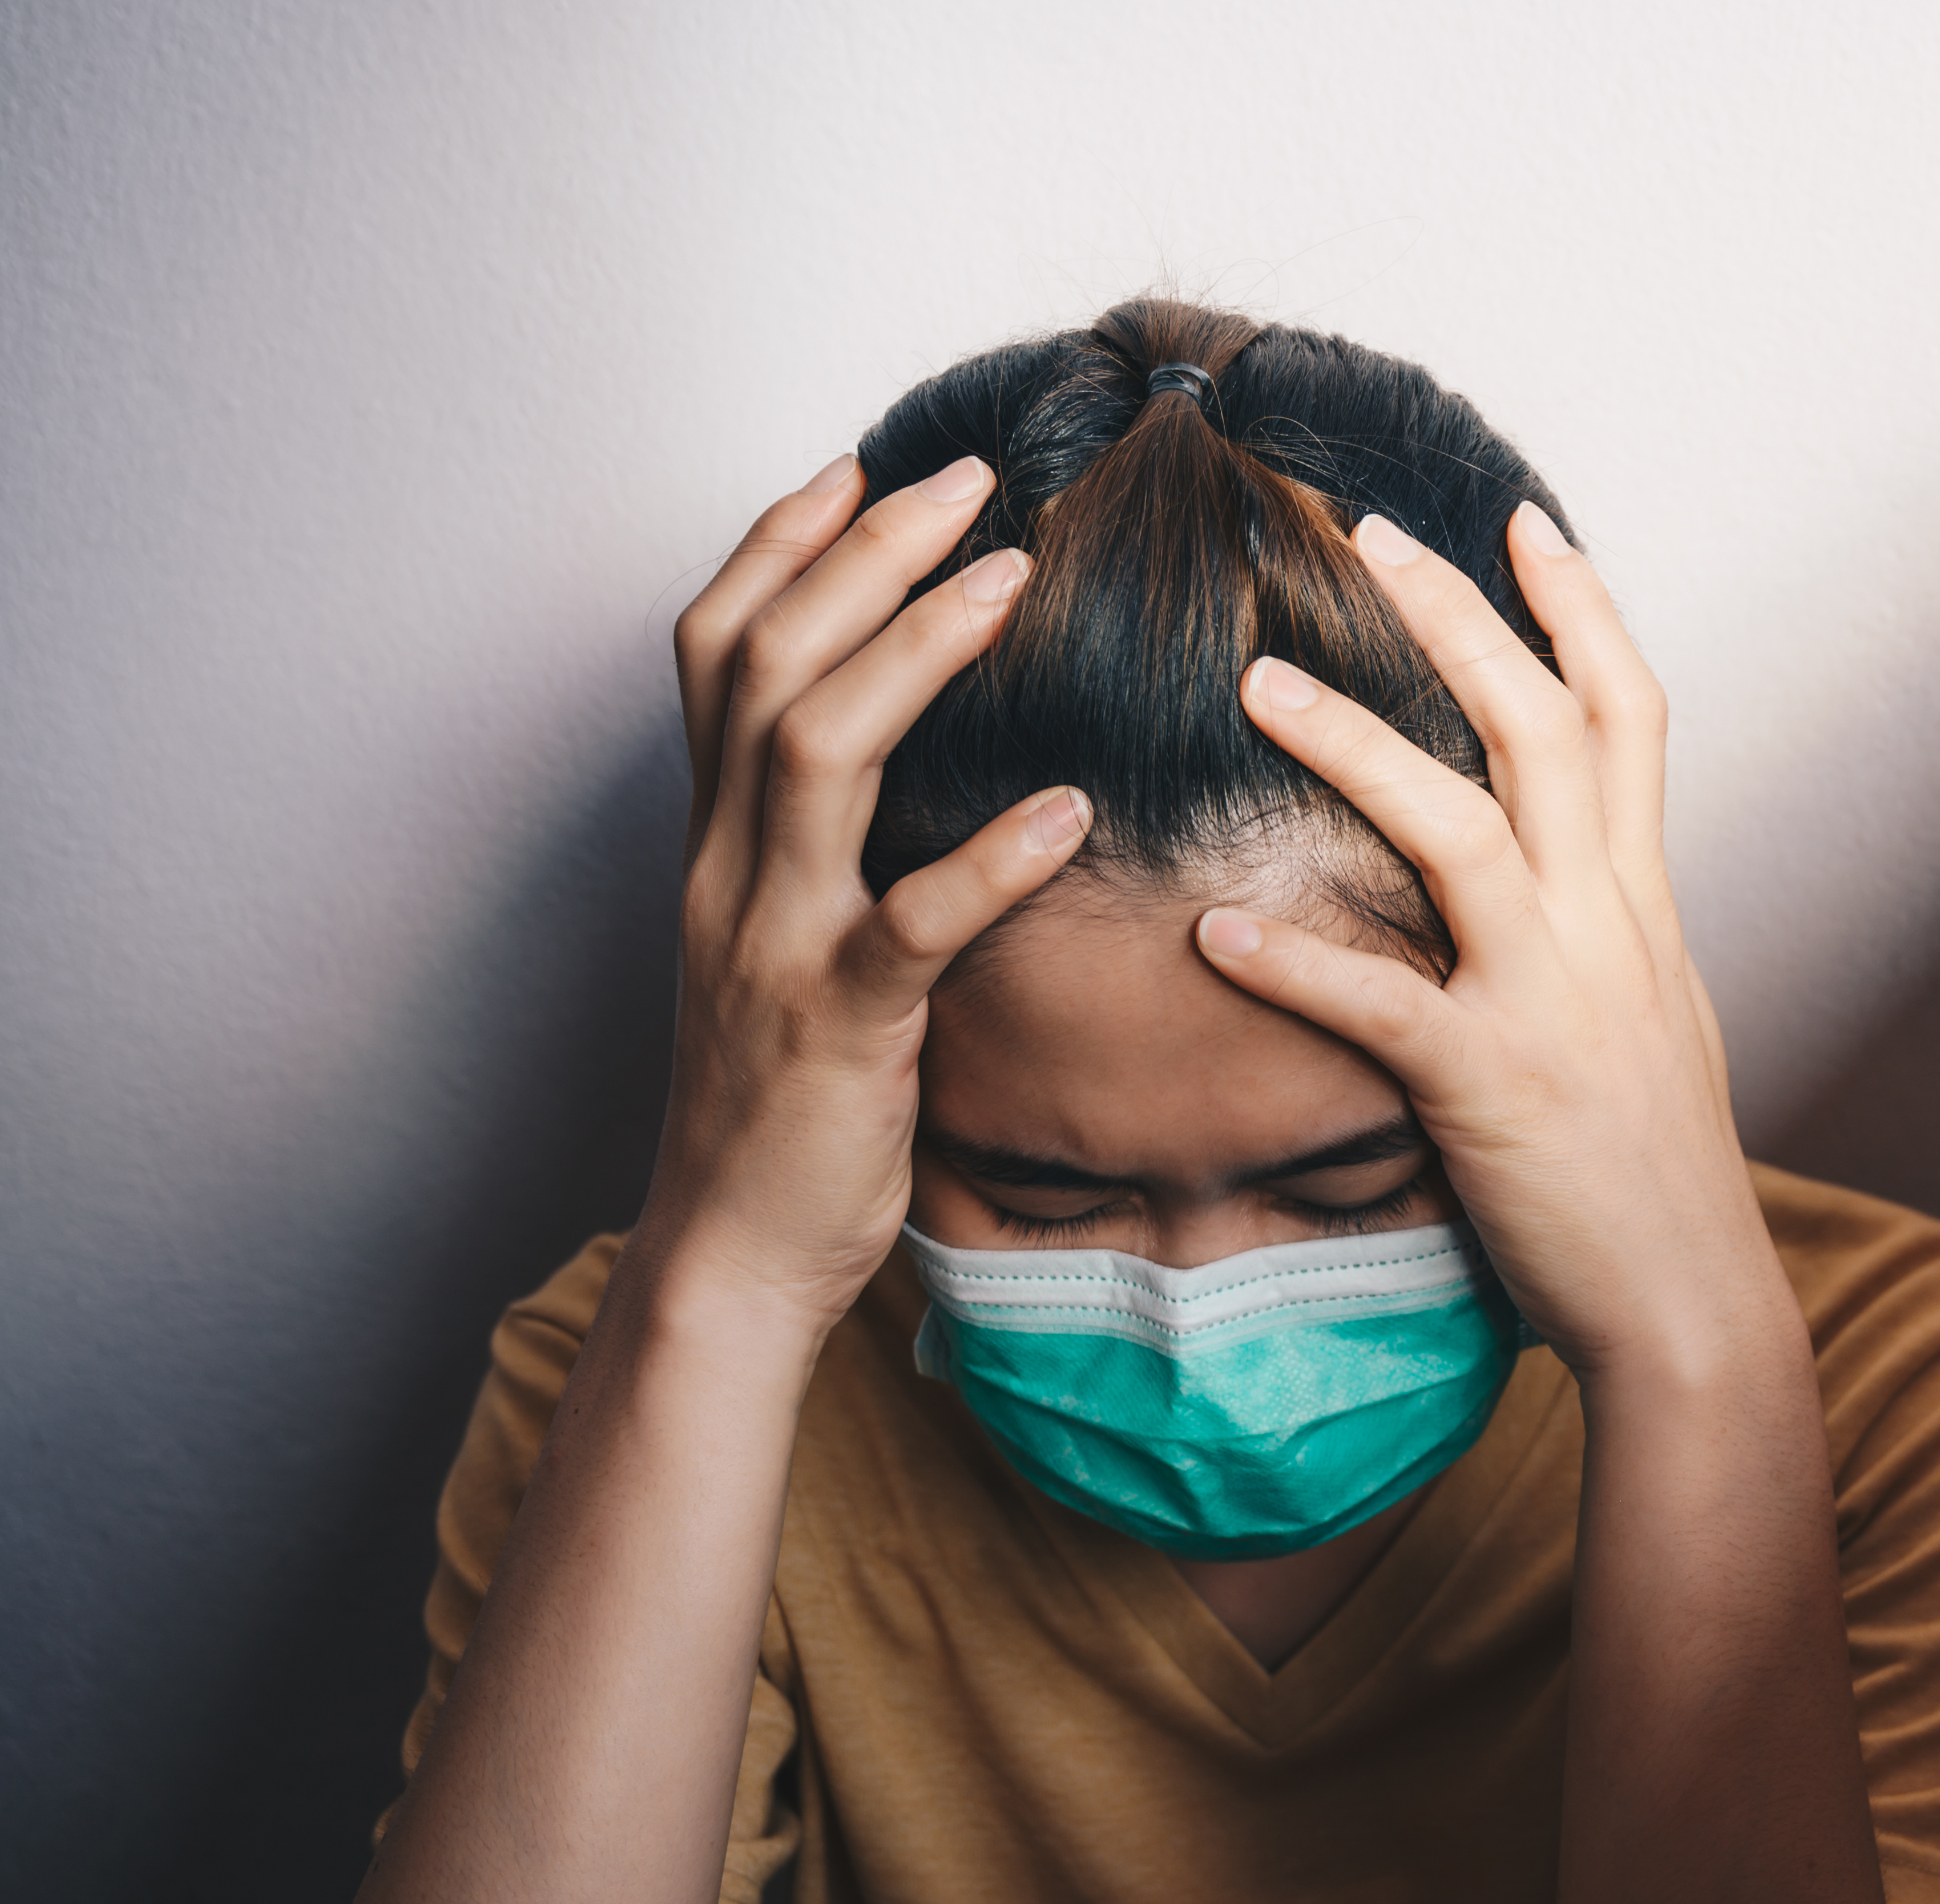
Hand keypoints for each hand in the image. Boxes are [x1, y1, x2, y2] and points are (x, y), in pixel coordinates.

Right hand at [651, 453, 1089, 1332]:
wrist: (734, 1249)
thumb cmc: (786, 1093)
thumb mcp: (790, 940)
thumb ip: (826, 847)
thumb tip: (908, 753)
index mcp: (719, 844)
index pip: (717, 650)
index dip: (779, 545)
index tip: (861, 463)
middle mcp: (728, 870)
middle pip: (768, 664)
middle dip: (860, 556)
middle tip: (967, 480)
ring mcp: (775, 944)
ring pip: (816, 755)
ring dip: (915, 654)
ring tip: (1010, 581)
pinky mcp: (840, 1028)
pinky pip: (911, 927)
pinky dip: (986, 859)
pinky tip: (1068, 808)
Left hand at [1195, 503, 1779, 1379]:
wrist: (1693, 1308)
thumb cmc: (1657, 1178)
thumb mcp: (1654, 1026)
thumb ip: (1607, 939)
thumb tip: (1569, 878)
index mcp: (1643, 908)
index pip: (1629, 716)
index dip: (1582, 610)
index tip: (1523, 522)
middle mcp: (1609, 930)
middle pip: (1544, 730)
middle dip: (1463, 620)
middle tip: (1369, 532)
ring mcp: (1554, 1005)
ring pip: (1462, 833)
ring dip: (1355, 748)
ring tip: (1256, 684)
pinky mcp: (1493, 1090)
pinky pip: (1385, 1008)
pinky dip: (1300, 965)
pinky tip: (1215, 935)